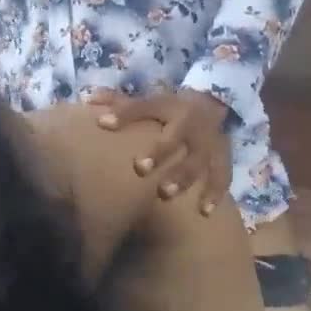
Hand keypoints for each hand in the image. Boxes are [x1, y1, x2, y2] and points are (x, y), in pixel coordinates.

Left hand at [89, 88, 233, 215]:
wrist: (213, 105)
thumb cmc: (169, 108)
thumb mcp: (148, 100)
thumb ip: (118, 102)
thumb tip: (88, 99)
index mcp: (169, 107)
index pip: (144, 107)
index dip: (124, 114)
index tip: (103, 123)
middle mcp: (190, 124)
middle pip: (176, 138)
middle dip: (159, 152)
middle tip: (140, 168)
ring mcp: (209, 143)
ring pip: (198, 161)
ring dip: (182, 177)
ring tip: (164, 193)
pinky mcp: (223, 158)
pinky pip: (222, 176)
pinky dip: (215, 193)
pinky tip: (204, 211)